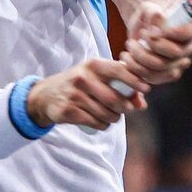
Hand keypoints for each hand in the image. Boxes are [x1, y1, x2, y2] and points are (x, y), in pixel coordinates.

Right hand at [26, 59, 149, 130]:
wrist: (46, 95)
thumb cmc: (79, 84)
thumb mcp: (95, 77)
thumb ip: (120, 85)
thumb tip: (142, 104)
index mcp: (93, 65)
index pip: (120, 70)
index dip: (135, 80)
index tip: (146, 88)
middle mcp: (83, 78)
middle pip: (116, 99)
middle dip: (125, 108)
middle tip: (125, 110)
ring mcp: (75, 95)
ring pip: (107, 114)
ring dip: (114, 119)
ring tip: (111, 116)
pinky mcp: (69, 111)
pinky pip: (96, 123)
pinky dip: (103, 125)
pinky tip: (100, 122)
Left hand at [121, 1, 191, 84]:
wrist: (141, 29)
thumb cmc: (149, 16)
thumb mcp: (149, 8)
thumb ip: (154, 14)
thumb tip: (158, 23)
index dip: (180, 32)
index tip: (158, 30)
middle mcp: (190, 48)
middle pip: (176, 53)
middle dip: (153, 44)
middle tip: (141, 34)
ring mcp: (179, 64)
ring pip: (162, 67)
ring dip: (141, 56)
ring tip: (130, 44)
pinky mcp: (166, 75)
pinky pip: (153, 77)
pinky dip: (136, 68)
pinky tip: (128, 57)